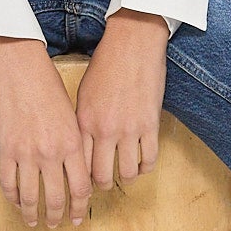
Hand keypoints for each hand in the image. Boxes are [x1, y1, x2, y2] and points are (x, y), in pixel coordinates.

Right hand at [0, 35, 91, 229]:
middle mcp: (51, 152)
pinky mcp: (5, 149)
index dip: (79, 207)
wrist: (20, 68)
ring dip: (33, 214)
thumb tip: (77, 172)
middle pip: (56, 198)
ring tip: (34, 222)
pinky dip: (13, 198)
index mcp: (73, 144)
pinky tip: (16, 203)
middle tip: (56, 225)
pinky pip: (8, 184)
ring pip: (30, 197)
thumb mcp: (72, 116)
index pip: (81, 188)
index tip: (77, 217)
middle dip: (57, 216)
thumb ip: (75, 145)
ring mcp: (26, 153)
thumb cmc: (48, 87)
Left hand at [73, 8, 168, 190]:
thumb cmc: (106, 64)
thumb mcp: (84, 94)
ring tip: (126, 175)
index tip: (85, 180)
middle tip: (104, 184)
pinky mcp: (150, 124)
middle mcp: (105, 130)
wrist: (132, 44)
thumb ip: (83, 122)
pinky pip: (149, 158)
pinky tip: (143, 164)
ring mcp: (129, 129)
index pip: (79, 164)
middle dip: (102, 186)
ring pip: (127, 172)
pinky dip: (146, 167)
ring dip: (127, 178)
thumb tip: (83, 146)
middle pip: (101, 176)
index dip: (82, 178)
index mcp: (84, 122)